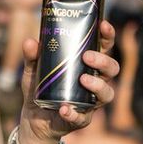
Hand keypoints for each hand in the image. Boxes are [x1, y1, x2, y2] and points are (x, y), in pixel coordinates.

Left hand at [15, 20, 117, 143]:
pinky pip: (83, 118)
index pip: (104, 47)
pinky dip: (74, 113)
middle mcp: (94, 80)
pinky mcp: (81, 119)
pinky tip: (64, 108)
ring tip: (83, 79)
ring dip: (98, 85)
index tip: (103, 25)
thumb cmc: (40, 86)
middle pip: (112, 68)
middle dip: (103, 61)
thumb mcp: (33, 68)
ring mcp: (90, 101)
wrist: (33, 117)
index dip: (107, 35)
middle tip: (87, 56)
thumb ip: (32, 55)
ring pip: (107, 93)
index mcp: (86, 63)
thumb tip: (30, 42)